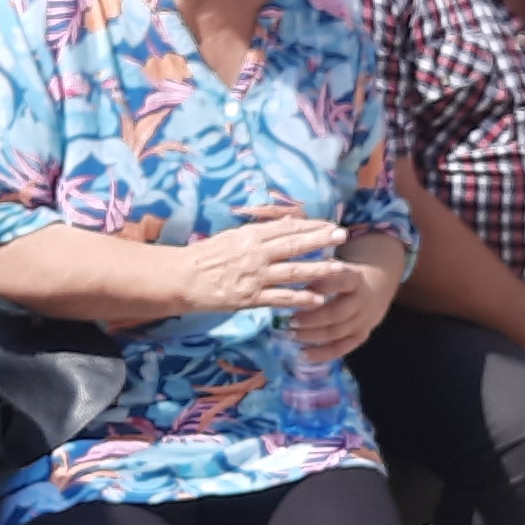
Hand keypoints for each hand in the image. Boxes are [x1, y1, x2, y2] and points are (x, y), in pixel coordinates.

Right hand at [174, 215, 346, 312]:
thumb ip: (259, 232)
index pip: (288, 227)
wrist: (182, 278)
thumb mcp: (232, 236)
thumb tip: (286, 223)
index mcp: (251, 235)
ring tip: (340, 268)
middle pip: (295, 244)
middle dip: (322, 240)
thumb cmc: (204, 256)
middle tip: (343, 236)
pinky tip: (318, 300)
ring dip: (319, 269)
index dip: (312, 226)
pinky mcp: (251, 298)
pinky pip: (281, 298)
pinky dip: (300, 298)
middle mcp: (257, 253)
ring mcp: (255, 276)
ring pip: (294, 271)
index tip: (330, 225)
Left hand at [286, 253, 398, 362]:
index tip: (298, 291)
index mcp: (355, 278)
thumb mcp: (336, 265)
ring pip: (337, 332)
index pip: (339, 282)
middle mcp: (362, 301)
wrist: (376, 285)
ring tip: (290, 335)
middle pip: (337, 313)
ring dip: (312, 336)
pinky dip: (322, 354)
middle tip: (290, 321)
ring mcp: (363, 321)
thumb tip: (290, 274)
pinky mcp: (361, 335)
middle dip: (312, 319)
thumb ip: (317, 270)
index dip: (320, 288)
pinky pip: (341, 348)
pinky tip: (303, 355)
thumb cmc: (344, 273)